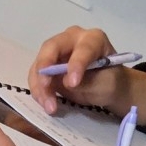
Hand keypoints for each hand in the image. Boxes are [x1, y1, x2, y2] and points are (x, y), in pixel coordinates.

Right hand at [28, 26, 145, 118]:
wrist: (106, 86)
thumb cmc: (109, 81)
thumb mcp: (106, 83)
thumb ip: (87, 82)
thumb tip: (63, 82)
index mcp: (93, 39)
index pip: (83, 49)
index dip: (76, 64)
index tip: (73, 83)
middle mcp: (71, 40)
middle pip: (52, 48)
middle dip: (46, 67)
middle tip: (45, 86)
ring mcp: (57, 52)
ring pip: (40, 64)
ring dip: (40, 86)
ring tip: (49, 106)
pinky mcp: (47, 66)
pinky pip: (36, 76)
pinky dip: (38, 91)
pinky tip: (45, 104)